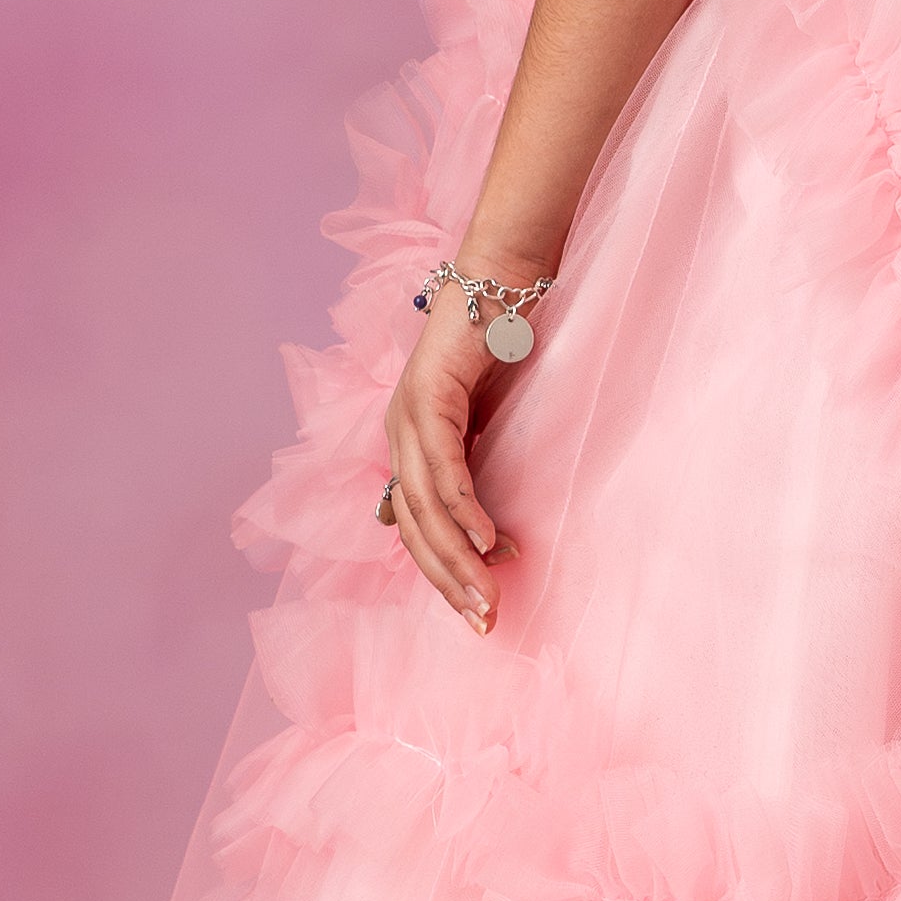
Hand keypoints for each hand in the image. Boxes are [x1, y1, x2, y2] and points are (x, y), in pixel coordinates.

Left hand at [379, 279, 539, 632]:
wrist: (501, 277)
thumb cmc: (501, 346)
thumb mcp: (487, 421)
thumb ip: (476, 469)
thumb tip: (481, 534)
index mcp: (409, 446)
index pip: (417, 530)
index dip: (445, 574)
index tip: (480, 612)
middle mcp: (398, 436)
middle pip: (414, 529)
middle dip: (449, 582)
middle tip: (484, 622)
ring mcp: (408, 417)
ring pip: (426, 508)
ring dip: (458, 558)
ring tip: (488, 595)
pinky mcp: (429, 397)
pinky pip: (444, 467)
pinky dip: (464, 508)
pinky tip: (487, 540)